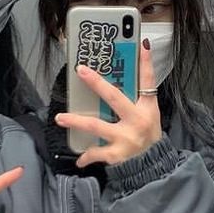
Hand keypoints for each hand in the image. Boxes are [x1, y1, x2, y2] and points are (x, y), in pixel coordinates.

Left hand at [55, 42, 162, 166]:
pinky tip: (79, 159)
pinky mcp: (117, 155)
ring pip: (95, 125)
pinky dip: (86, 156)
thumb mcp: (149, 116)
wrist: (153, 167)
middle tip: (80, 71)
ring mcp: (126, 138)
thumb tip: (117, 81)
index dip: (145, 63)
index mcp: (147, 109)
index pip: (148, 81)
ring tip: (60, 117)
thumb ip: (136, 99)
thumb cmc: (148, 138)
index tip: (141, 45)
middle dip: (96, 83)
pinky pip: (95, 153)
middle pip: (114, 97)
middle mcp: (137, 121)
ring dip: (76, 121)